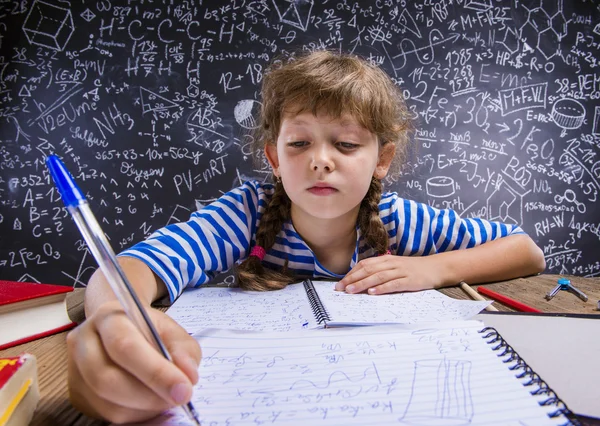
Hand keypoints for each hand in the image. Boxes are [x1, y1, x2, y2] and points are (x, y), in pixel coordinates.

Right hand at [67, 300, 201, 423]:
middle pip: (108, 379)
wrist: (120, 328)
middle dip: (150, 395)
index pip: (126, 347)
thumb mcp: (171, 329)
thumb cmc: (148, 329)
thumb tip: (189, 377)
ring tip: (165, 397)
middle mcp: (83, 342)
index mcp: (108, 317)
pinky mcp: (77, 394)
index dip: (156, 372)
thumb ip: (184, 350)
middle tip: (179, 398)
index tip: (184, 390)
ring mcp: (75, 370)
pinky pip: (106, 414)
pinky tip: (149, 402)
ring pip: (107, 403)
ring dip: (144, 407)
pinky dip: (135, 414)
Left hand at [335, 254, 443, 294]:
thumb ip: (380, 270)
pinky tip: (373, 292)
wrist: (435, 268)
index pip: (364, 265)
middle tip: (340, 288)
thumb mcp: (394, 266)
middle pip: (368, 270)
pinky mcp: (409, 280)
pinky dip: (382, 288)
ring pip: (378, 276)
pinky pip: (393, 284)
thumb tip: (361, 279)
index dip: (351, 273)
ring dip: (363, 284)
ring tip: (351, 291)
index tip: (340, 283)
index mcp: (386, 259)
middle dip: (352, 279)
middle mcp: (391, 263)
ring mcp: (400, 271)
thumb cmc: (412, 269)